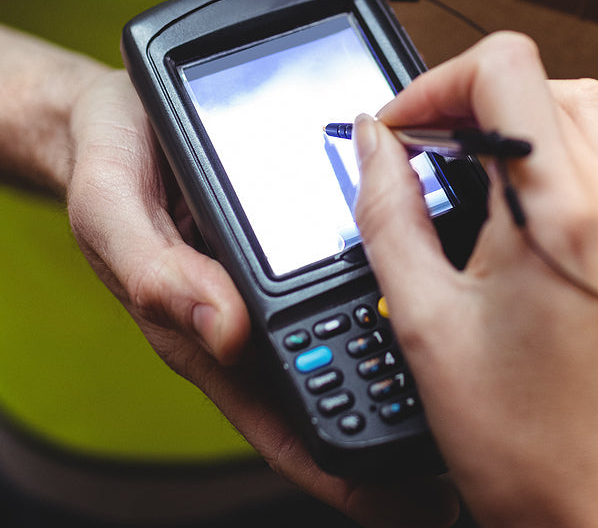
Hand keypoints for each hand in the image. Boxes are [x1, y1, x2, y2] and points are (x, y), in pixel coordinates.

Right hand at [64, 71, 458, 527]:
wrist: (115, 108)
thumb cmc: (108, 162)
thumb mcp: (112, 210)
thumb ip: (156, 271)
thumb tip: (224, 331)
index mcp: (212, 331)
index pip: (284, 423)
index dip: (343, 472)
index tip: (409, 503)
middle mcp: (256, 317)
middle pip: (339, 385)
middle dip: (402, 423)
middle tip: (475, 453)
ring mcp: (282, 281)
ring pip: (358, 329)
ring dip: (414, 352)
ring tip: (489, 371)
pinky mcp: (304, 237)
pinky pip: (362, 266)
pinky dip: (406, 274)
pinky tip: (453, 273)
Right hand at [353, 33, 597, 527]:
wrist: (595, 513)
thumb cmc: (522, 444)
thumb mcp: (424, 321)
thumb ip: (388, 214)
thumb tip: (372, 143)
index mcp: (560, 213)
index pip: (507, 70)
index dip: (438, 84)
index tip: (402, 129)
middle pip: (548, 82)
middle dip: (476, 102)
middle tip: (426, 150)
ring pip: (594, 114)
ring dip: (527, 123)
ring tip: (474, 175)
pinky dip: (572, 157)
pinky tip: (528, 206)